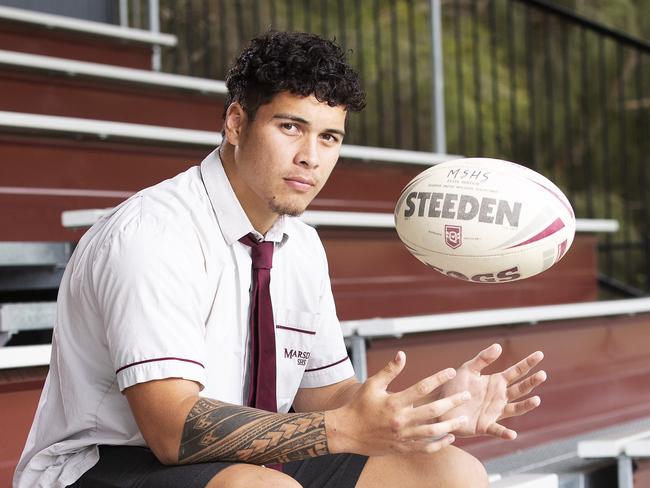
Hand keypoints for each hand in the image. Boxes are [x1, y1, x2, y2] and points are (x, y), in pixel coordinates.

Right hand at [328, 351, 470, 455]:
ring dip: (450, 425)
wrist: (346, 432)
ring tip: (463, 418)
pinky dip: (439, 444)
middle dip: (452, 402)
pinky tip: (450, 438)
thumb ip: (389, 370)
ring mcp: (402, 436)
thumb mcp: (372, 384)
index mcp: (394, 402)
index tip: (451, 371)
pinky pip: (425, 448)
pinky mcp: (402, 448)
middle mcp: (400, 420)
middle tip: (466, 395)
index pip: (422, 387)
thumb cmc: (358, 405)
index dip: (438, 378)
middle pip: (433, 410)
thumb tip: (402, 354)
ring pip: (432, 432)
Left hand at [437, 343, 545, 439]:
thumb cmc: (454, 387)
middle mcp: (499, 397)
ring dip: (526, 405)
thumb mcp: (467, 369)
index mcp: (496, 382)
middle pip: (520, 389)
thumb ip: (482, 359)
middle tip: (542, 374)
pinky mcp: (485, 425)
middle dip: (531, 382)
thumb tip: (499, 346)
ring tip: (536, 400)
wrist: (440, 405)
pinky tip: (512, 434)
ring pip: (515, 408)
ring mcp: (494, 412)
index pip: (516, 371)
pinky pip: (497, 430)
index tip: (540, 354)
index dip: (528, 363)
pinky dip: (505, 433)